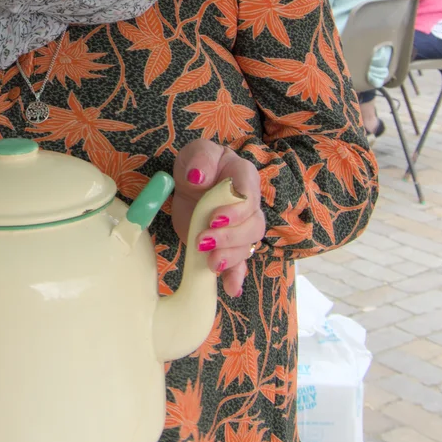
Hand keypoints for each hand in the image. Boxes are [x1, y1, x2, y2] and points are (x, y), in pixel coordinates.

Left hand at [170, 139, 265, 296]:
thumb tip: (199, 176)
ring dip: (230, 256)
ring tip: (209, 262)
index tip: (214, 219)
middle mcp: (248, 204)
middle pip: (253, 225)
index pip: (249, 195)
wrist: (188, 184)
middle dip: (230, 237)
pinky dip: (236, 277)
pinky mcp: (229, 245)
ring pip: (248, 245)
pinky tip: (230, 288)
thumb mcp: (195, 153)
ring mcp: (241, 227)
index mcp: (243, 177)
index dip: (236, 211)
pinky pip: (240, 264)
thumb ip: (200, 159)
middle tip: (203, 241)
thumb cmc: (196, 164)